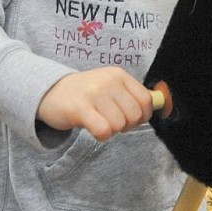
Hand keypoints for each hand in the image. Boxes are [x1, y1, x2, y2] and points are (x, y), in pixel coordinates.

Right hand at [37, 67, 153, 141]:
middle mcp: (108, 81)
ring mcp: (94, 93)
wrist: (50, 90)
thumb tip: (161, 104)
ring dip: (111, 130)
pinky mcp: (80, 108)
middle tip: (111, 121)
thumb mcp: (110, 86)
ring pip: (119, 125)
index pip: (146, 101)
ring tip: (98, 121)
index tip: (129, 119)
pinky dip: (101, 136)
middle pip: (134, 115)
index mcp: (118, 75)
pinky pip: (103, 130)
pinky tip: (92, 128)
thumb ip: (132, 95)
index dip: (142, 116)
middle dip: (126, 126)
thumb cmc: (85, 93)